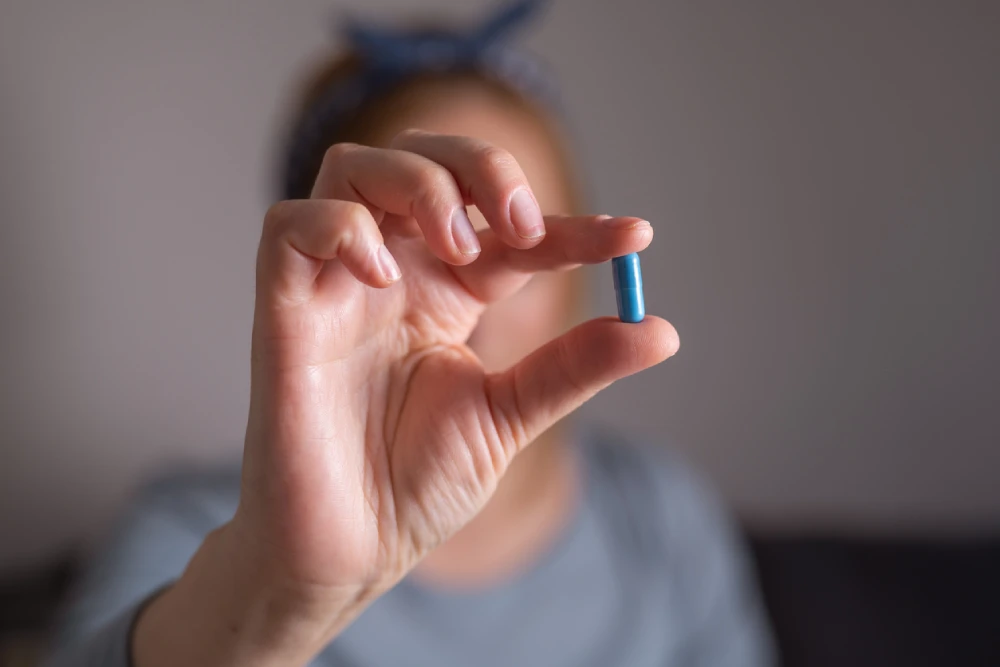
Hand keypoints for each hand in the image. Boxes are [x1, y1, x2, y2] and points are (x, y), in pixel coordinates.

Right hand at [134, 131, 677, 665]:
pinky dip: (340, 228)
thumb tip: (661, 330)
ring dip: (419, 184)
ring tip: (459, 247)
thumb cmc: (416, 486)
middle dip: (481, 167)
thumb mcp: (509, 417)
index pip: (508, 228)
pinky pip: (288, 225)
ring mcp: (335, 286)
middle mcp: (391, 274)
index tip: (633, 238)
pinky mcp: (283, 310)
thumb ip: (574, 367)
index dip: (573, 224)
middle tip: (523, 224)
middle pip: (423, 158)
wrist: (350, 552)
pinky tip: (382, 276)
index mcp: (445, 294)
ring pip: (355, 167)